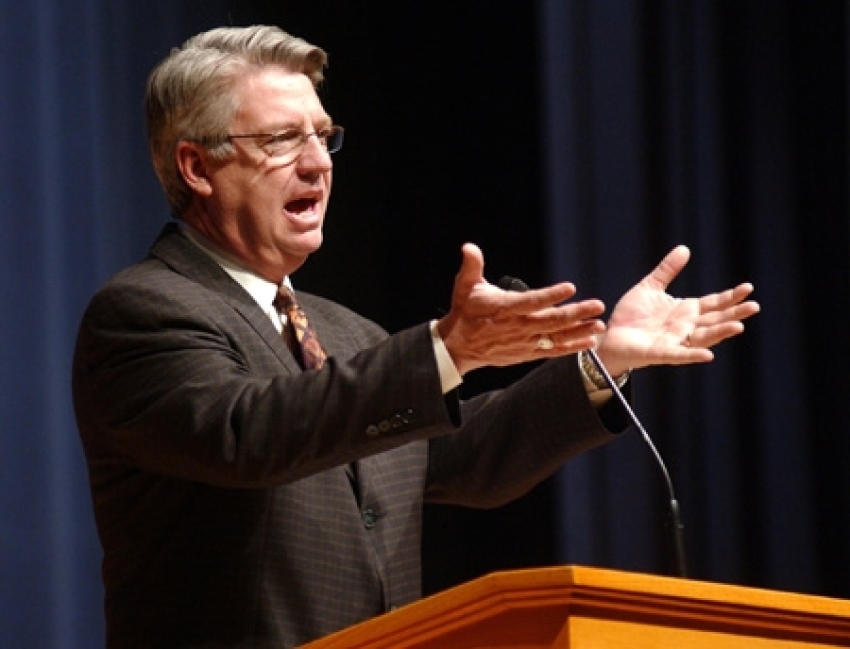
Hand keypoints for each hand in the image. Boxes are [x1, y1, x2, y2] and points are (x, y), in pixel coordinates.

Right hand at [437, 243, 606, 375]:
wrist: (458, 346)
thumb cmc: (465, 311)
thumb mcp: (464, 286)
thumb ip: (471, 266)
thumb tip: (468, 247)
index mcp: (504, 308)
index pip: (531, 301)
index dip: (551, 295)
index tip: (570, 288)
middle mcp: (517, 327)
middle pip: (551, 321)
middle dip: (576, 313)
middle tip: (597, 305)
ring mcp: (524, 342)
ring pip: (556, 338)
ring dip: (579, 331)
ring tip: (599, 325)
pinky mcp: (527, 353)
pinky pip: (552, 351)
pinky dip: (571, 347)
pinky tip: (588, 342)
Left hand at [595, 245, 759, 375]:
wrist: (611, 335)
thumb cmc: (632, 315)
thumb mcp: (650, 287)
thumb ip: (667, 270)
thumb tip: (685, 248)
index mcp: (685, 311)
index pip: (713, 303)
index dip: (730, 296)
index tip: (748, 288)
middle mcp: (685, 327)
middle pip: (715, 320)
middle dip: (734, 314)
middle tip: (754, 306)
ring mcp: (675, 341)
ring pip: (703, 338)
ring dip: (720, 333)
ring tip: (738, 326)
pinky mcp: (661, 353)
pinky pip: (680, 355)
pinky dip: (693, 355)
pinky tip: (708, 355)